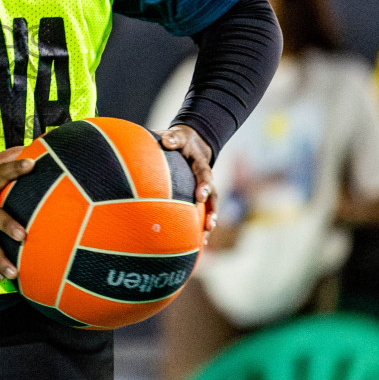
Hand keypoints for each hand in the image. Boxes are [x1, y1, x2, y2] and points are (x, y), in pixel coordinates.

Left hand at [156, 125, 216, 241]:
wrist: (193, 143)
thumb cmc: (180, 140)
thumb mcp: (178, 135)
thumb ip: (173, 138)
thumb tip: (165, 140)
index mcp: (200, 164)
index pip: (204, 174)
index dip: (204, 185)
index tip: (200, 197)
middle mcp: (206, 180)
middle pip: (213, 197)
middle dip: (211, 212)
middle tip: (209, 226)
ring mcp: (205, 190)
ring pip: (210, 208)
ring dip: (209, 222)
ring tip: (205, 239)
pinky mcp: (200, 198)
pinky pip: (202, 213)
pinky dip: (200, 227)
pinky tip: (198, 244)